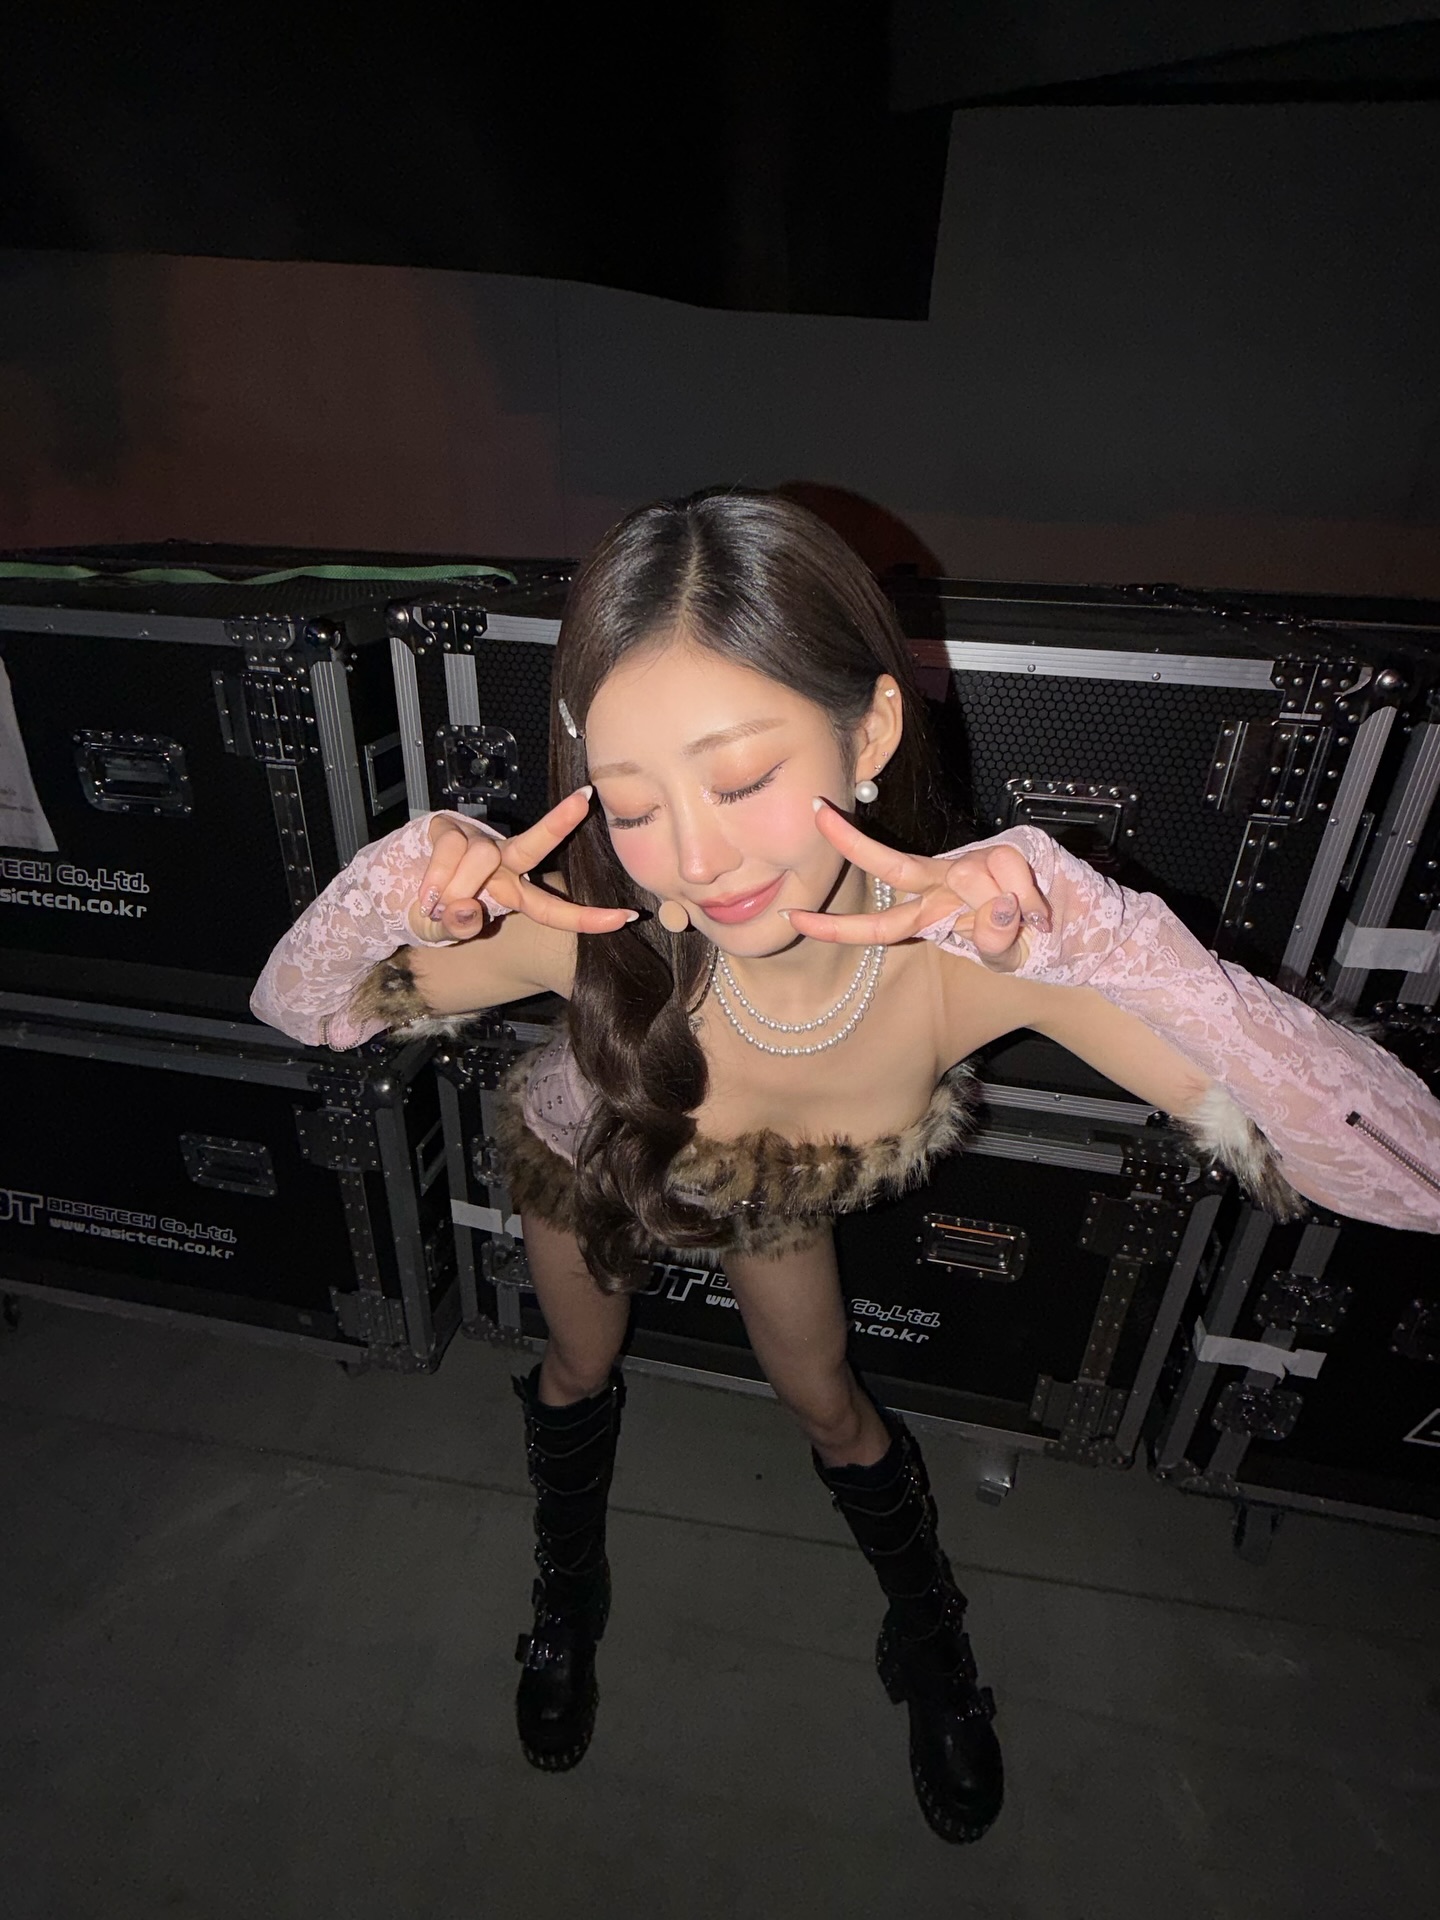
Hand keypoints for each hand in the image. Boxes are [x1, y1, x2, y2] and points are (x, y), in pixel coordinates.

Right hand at [406, 787, 635, 942]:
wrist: (395, 892)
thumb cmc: (435, 913)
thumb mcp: (447, 930)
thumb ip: (458, 926)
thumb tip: (468, 911)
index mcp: (513, 892)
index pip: (553, 908)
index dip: (587, 917)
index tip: (626, 917)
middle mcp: (504, 864)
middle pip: (536, 844)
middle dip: (559, 822)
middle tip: (583, 800)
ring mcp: (478, 844)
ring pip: (482, 858)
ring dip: (457, 887)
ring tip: (437, 904)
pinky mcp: (451, 829)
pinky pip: (451, 850)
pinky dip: (436, 877)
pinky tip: (425, 892)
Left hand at [784, 800, 1050, 971]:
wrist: (1078, 931)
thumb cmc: (1030, 943)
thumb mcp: (1006, 957)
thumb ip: (995, 942)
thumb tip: (1000, 908)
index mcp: (932, 914)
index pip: (877, 922)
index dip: (836, 925)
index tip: (792, 916)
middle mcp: (945, 884)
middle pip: (892, 865)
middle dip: (852, 843)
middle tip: (816, 815)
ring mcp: (975, 865)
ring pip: (973, 876)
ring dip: (1004, 911)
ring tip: (1033, 924)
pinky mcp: (1010, 849)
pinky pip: (1013, 872)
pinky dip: (1031, 900)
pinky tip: (1044, 913)